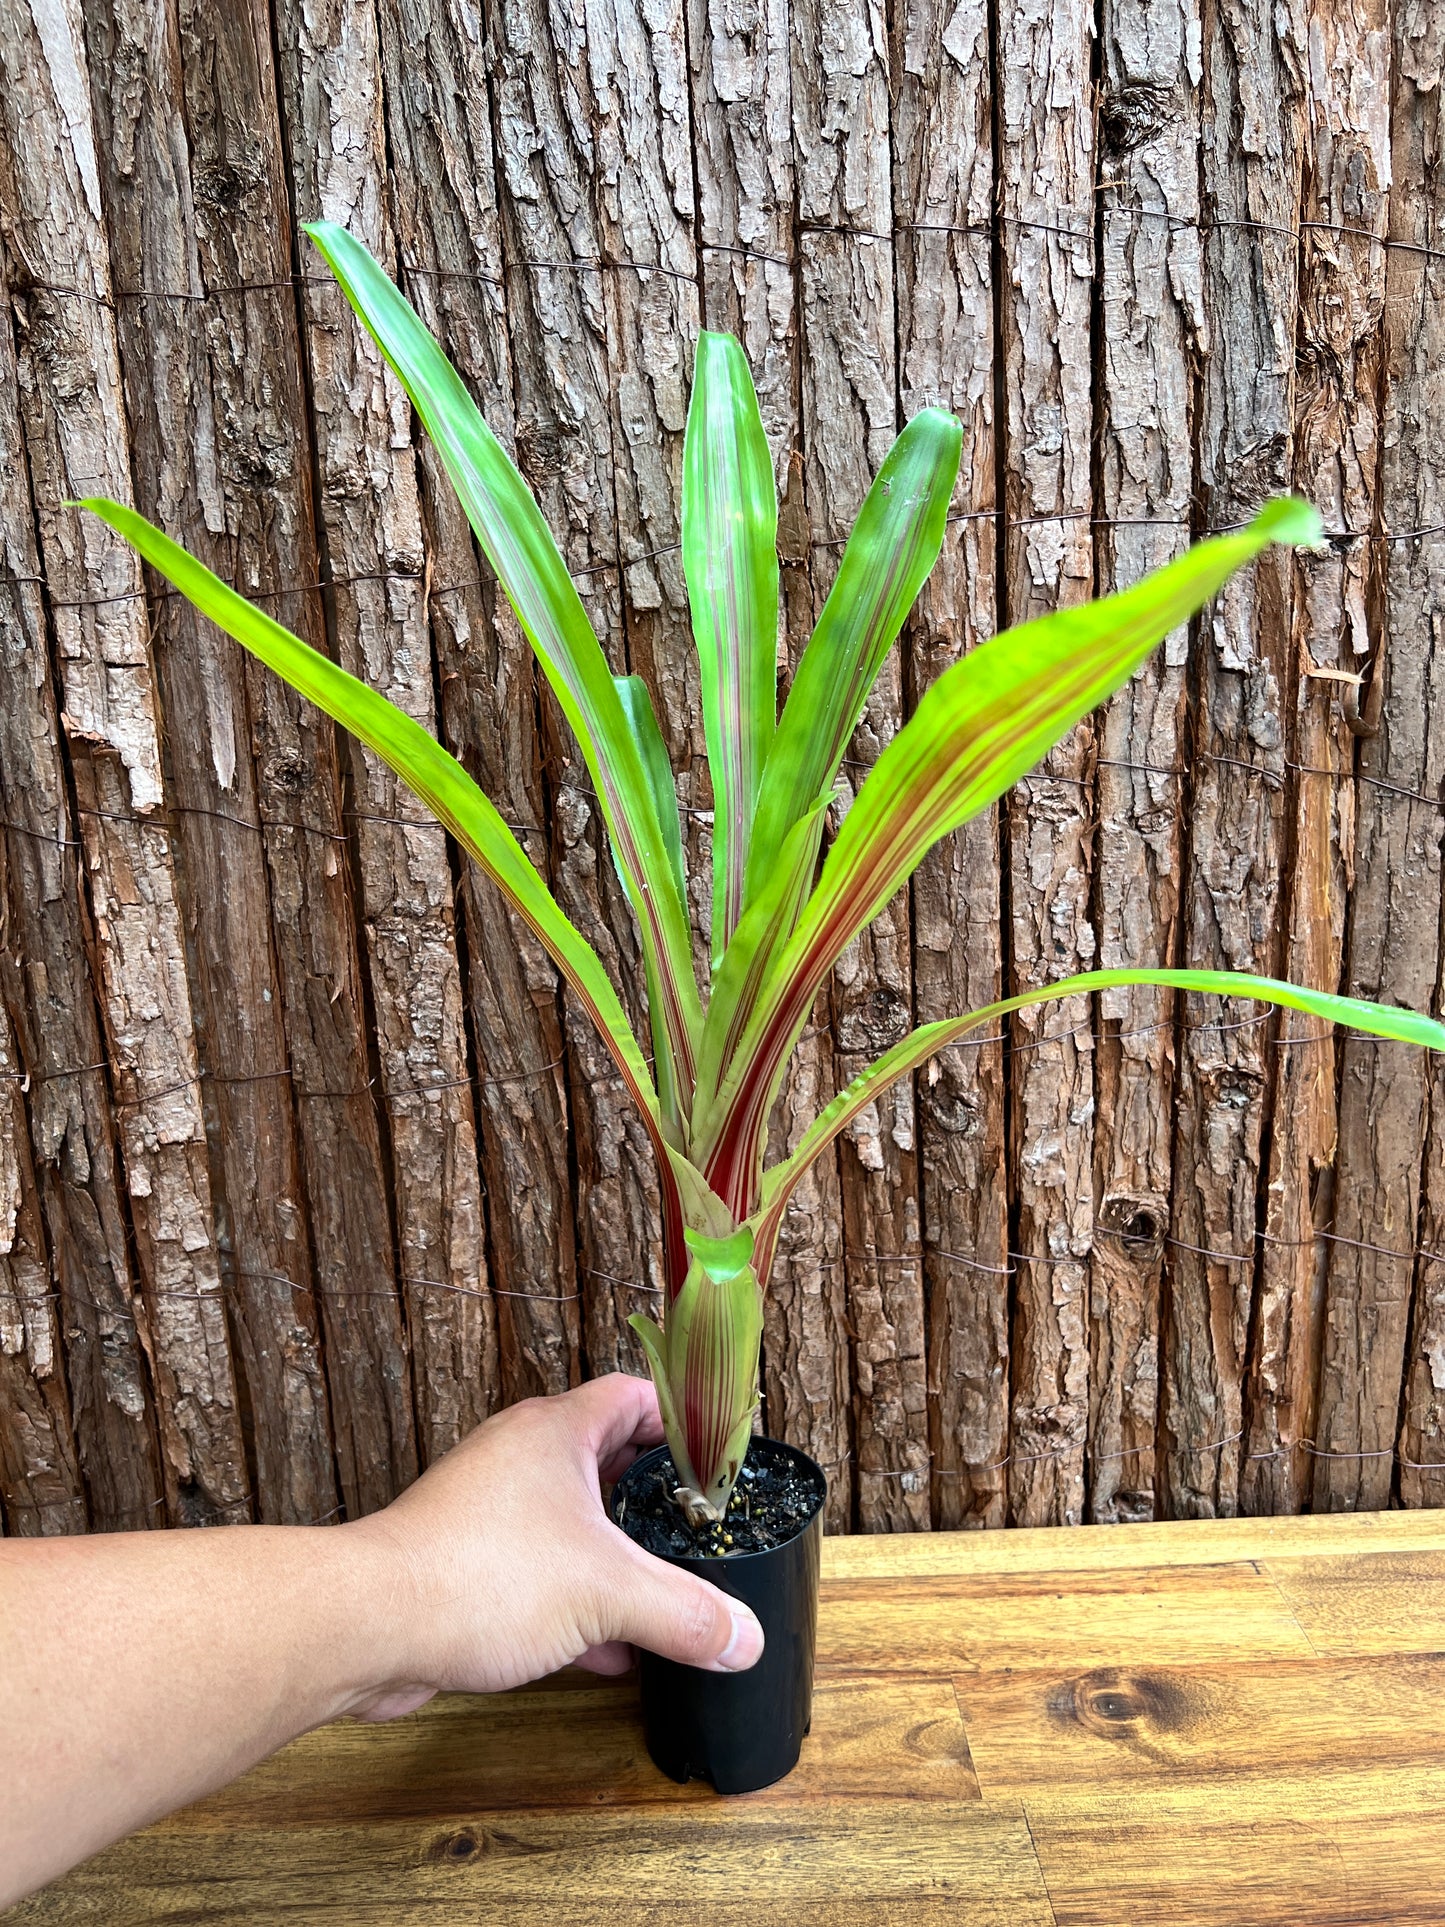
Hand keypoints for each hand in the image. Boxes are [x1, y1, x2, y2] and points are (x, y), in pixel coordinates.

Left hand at [342, 1374, 764, 1719]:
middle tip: (695, 1527)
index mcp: (555, 1430)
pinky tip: (606, 1649)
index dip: (681, 1418)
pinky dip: (575, 1599)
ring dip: (613, 1555)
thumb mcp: (607, 1592)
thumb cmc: (476, 1574)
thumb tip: (744, 1637)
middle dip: (652, 1498)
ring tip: (659, 1592)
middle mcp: (518, 1456)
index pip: (634, 1395)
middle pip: (604, 1458)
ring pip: (568, 1519)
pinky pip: (536, 1569)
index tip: (716, 1453)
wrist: (371, 1624)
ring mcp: (486, 1508)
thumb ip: (685, 1612)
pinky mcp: (464, 1560)